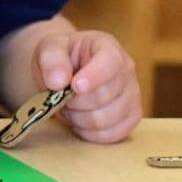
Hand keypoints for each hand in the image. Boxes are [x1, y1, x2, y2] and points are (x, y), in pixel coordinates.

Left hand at [34, 28, 141, 142]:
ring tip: (70, 106)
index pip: (111, 62)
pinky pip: (113, 134)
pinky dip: (89, 133)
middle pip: (104, 96)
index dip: (94, 76)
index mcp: (108, 47)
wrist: (65, 73)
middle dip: (74, 101)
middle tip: (61, 95)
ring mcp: (132, 95)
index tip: (74, 86)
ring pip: (106, 119)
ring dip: (79, 118)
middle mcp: (127, 70)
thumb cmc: (60, 59)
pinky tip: (80, 121)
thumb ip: (51, 60)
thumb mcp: (48, 49)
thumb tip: (58, 82)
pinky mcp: (131, 117)